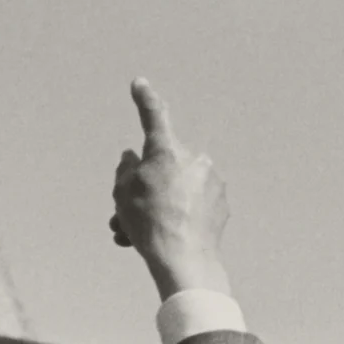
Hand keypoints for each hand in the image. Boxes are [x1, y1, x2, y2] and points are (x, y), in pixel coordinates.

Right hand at [109, 78, 230, 300]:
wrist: (184, 260)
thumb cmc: (150, 223)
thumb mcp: (122, 192)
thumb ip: (127, 169)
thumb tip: (135, 158)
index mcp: (167, 150)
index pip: (154, 116)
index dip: (144, 99)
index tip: (140, 84)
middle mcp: (194, 159)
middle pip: (161, 168)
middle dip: (144, 187)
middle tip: (125, 213)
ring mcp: (211, 182)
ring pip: (175, 189)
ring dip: (157, 206)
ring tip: (136, 233)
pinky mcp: (221, 204)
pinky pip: (192, 205)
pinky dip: (177, 217)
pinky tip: (165, 237)